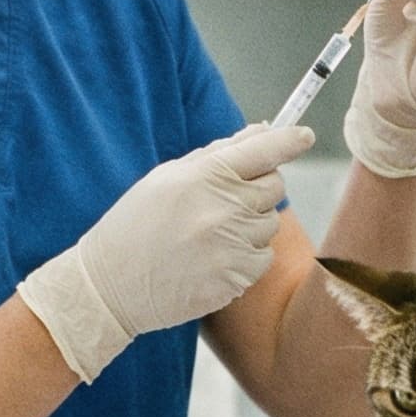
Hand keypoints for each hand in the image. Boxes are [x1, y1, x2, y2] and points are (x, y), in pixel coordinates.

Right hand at [17, 123, 313, 381]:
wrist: (111, 286)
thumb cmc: (137, 225)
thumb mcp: (167, 178)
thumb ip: (217, 154)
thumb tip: (263, 130)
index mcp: (204, 176)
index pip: (263, 149)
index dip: (290, 139)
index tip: (304, 135)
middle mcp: (223, 208)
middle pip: (275, 186)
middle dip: (258, 188)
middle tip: (227, 199)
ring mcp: (232, 246)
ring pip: (270, 224)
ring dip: (251, 225)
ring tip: (211, 234)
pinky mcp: (236, 278)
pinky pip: (262, 258)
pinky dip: (247, 256)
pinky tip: (214, 258)